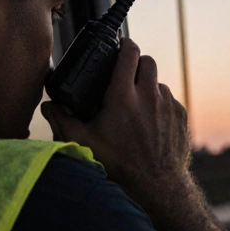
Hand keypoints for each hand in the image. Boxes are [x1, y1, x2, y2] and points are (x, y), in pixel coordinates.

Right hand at [41, 38, 191, 209]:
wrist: (157, 185)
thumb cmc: (119, 164)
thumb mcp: (84, 142)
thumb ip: (63, 120)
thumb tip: (49, 106)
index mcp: (123, 96)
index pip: (129, 52)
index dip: (124, 44)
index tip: (120, 46)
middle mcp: (149, 95)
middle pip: (147, 61)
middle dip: (136, 64)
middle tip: (125, 77)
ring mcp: (168, 104)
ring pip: (158, 82)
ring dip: (148, 87)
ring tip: (135, 106)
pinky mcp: (180, 115)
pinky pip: (169, 100)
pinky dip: (159, 104)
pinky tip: (149, 122)